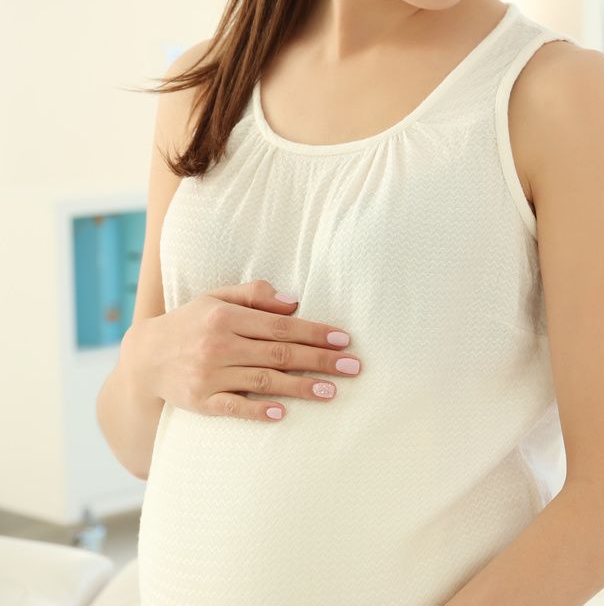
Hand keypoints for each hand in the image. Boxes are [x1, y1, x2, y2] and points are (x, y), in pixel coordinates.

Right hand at [123, 280, 362, 421]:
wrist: (145, 357)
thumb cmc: (192, 323)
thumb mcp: (217, 297)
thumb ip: (255, 295)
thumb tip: (295, 302)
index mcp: (226, 317)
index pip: (281, 326)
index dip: (315, 333)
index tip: (344, 340)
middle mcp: (218, 345)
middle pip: (279, 354)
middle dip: (320, 360)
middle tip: (352, 367)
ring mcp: (209, 375)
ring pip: (263, 381)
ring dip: (300, 387)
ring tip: (331, 391)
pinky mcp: (200, 401)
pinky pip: (233, 408)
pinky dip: (257, 411)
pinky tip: (282, 414)